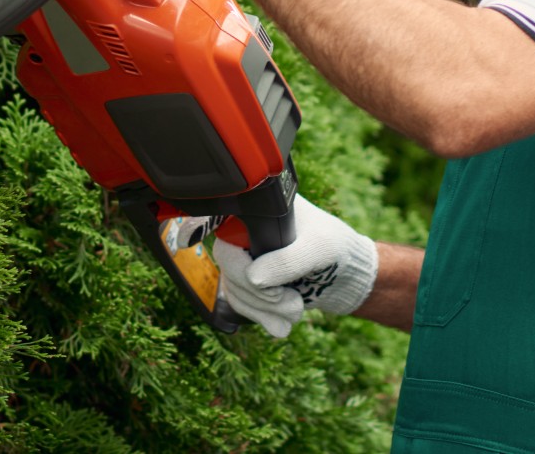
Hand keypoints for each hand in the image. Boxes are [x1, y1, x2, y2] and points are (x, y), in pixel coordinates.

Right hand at [211, 198, 377, 338]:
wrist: (347, 278)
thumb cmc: (338, 250)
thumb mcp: (319, 249)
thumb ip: (288, 260)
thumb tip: (254, 278)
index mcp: (262, 208)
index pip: (223, 212)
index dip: (199, 223)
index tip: (187, 240)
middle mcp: (249, 230)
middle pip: (227, 259)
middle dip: (256, 289)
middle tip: (287, 300)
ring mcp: (248, 258)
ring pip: (233, 287)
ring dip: (263, 308)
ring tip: (296, 312)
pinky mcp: (251, 283)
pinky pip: (241, 303)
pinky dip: (262, 318)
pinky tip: (283, 326)